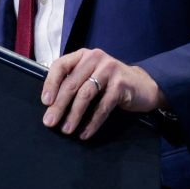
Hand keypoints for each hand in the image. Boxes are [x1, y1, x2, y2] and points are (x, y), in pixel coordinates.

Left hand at [40, 48, 161, 139]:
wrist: (144, 85)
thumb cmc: (110, 82)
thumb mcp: (91, 75)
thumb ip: (74, 81)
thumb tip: (50, 104)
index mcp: (83, 55)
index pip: (60, 65)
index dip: (50, 84)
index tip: (45, 102)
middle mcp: (95, 58)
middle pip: (71, 84)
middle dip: (59, 105)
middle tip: (49, 122)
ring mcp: (109, 70)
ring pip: (85, 95)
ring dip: (74, 115)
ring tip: (66, 130)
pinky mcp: (121, 85)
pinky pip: (102, 107)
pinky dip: (92, 122)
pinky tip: (85, 133)